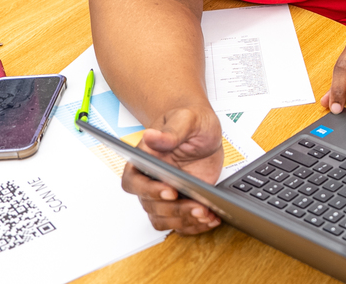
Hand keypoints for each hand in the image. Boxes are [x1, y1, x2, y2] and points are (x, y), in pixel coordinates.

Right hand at [121, 105, 223, 233]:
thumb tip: (150, 135)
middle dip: (175, 209)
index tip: (170, 191)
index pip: (134, 182)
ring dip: (184, 221)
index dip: (149, 190)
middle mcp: (149, 181)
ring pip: (163, 219)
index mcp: (143, 160)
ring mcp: (164, 195)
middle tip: (198, 206)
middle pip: (151, 206)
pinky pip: (180, 222)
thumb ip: (170, 131)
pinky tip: (210, 219)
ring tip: (206, 214)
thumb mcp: (186, 120)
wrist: (204, 129)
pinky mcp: (180, 202)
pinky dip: (194, 225)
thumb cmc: (190, 121)